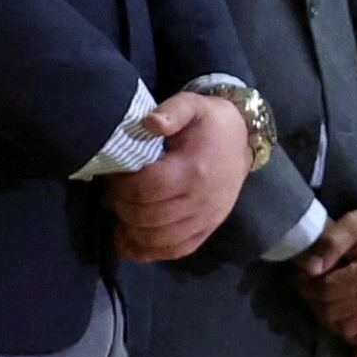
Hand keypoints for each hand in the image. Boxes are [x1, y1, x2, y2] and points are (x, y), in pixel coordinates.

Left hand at [104, 91, 255, 262]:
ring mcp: (205, 219)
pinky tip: (129, 239)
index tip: (114, 176)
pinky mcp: (207, 230)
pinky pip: (175, 250)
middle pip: (147, 216)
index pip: (146, 189)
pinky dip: (147, 251)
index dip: (122, 186)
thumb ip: (171, 111)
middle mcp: (201, 200)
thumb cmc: (210, 123)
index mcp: (193, 170)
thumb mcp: (192, 105)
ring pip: (158, 239)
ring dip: (131, 230)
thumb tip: (151, 123)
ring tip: (120, 215)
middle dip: (121, 206)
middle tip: (113, 193)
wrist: (243, 140)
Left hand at [302, 204, 356, 356]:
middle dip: (315, 302)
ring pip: (347, 330)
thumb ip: (331, 242)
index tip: (301, 277)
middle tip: (310, 287)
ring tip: (326, 303)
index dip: (307, 286)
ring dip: (330, 319)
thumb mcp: (355, 222)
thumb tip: (309, 269)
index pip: (326, 292)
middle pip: (333, 313)